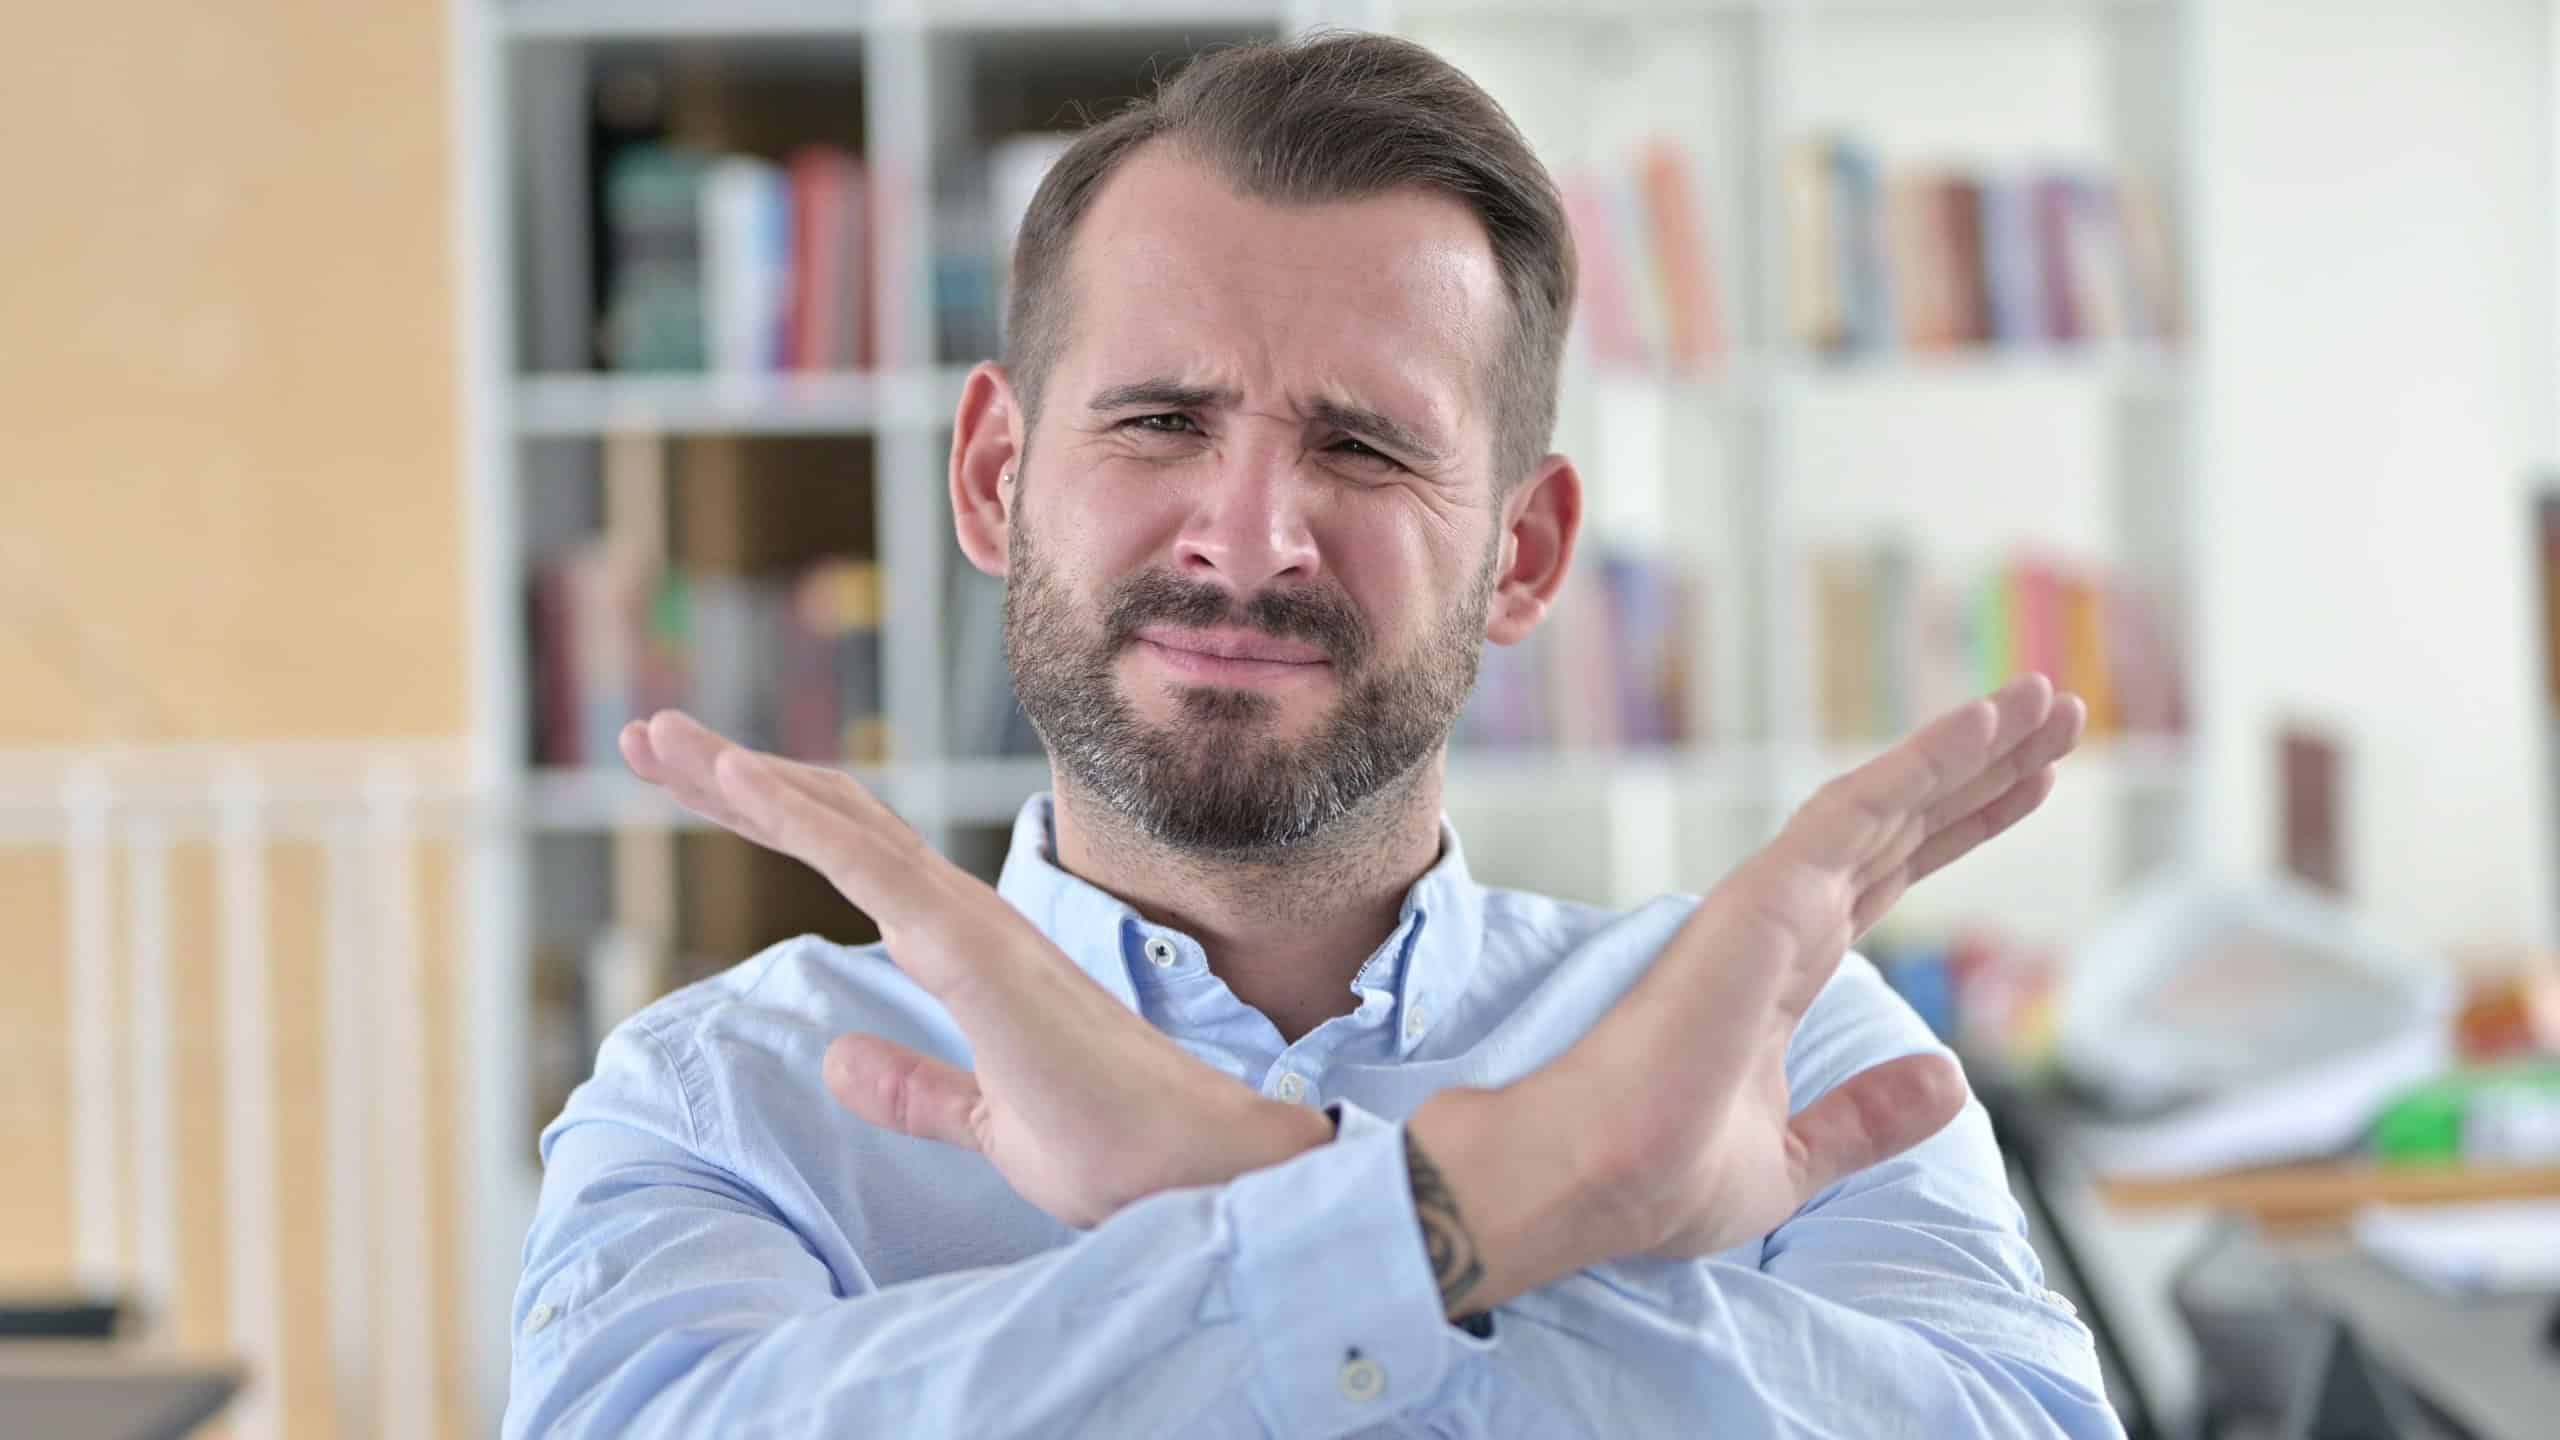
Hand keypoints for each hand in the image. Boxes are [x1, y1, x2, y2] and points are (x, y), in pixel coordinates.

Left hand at [617, 712, 1330, 1227]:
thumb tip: (838, 1056)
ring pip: (843, 827)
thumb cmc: (1116, 1151)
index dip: (776, 817)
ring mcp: (974, 929)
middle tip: (652, 735)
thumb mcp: (987, 1123)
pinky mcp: (975, 955)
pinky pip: (872, 869)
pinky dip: (800, 818)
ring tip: (663, 735)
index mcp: (970, 954)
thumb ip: (916, 1089)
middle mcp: (969, 921)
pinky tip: (736, 780)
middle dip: (738, 777)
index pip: (857, 862)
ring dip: (746, 777)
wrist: (1195, 1174)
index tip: (695, 783)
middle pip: (837, 823)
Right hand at [1408, 676, 2085, 1318]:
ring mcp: (1774, 903)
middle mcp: (1782, 921)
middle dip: (1984, 772)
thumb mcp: (1796, 1157)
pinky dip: (1923, 764)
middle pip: (1903, 828)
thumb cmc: (1664, 1175)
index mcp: (1784, 972)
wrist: (1601, 1179)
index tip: (2031, 784)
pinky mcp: (1768, 896)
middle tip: (2058, 714)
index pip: (1889, 877)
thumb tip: (1953, 1075)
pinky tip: (1983, 724)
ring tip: (2044, 699)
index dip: (1960, 825)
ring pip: (1888, 802)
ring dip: (1972, 750)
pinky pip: (1857, 810)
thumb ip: (1870, 1115)